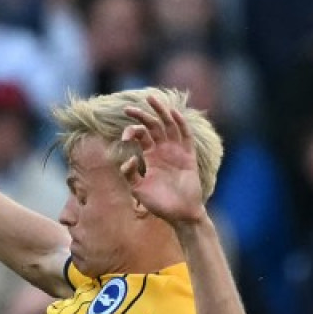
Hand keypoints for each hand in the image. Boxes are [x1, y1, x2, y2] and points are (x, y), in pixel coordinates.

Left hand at [119, 93, 207, 227]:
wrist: (180, 214)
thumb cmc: (159, 203)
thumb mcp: (138, 189)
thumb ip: (130, 175)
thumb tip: (129, 159)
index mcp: (150, 156)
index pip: (140, 135)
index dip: (131, 131)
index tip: (124, 138)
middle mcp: (163, 150)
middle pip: (153, 126)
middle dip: (142, 115)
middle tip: (128, 108)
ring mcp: (176, 152)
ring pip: (169, 125)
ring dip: (161, 112)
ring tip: (151, 99)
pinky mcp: (188, 156)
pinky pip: (185, 136)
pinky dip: (180, 124)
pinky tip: (173, 113)